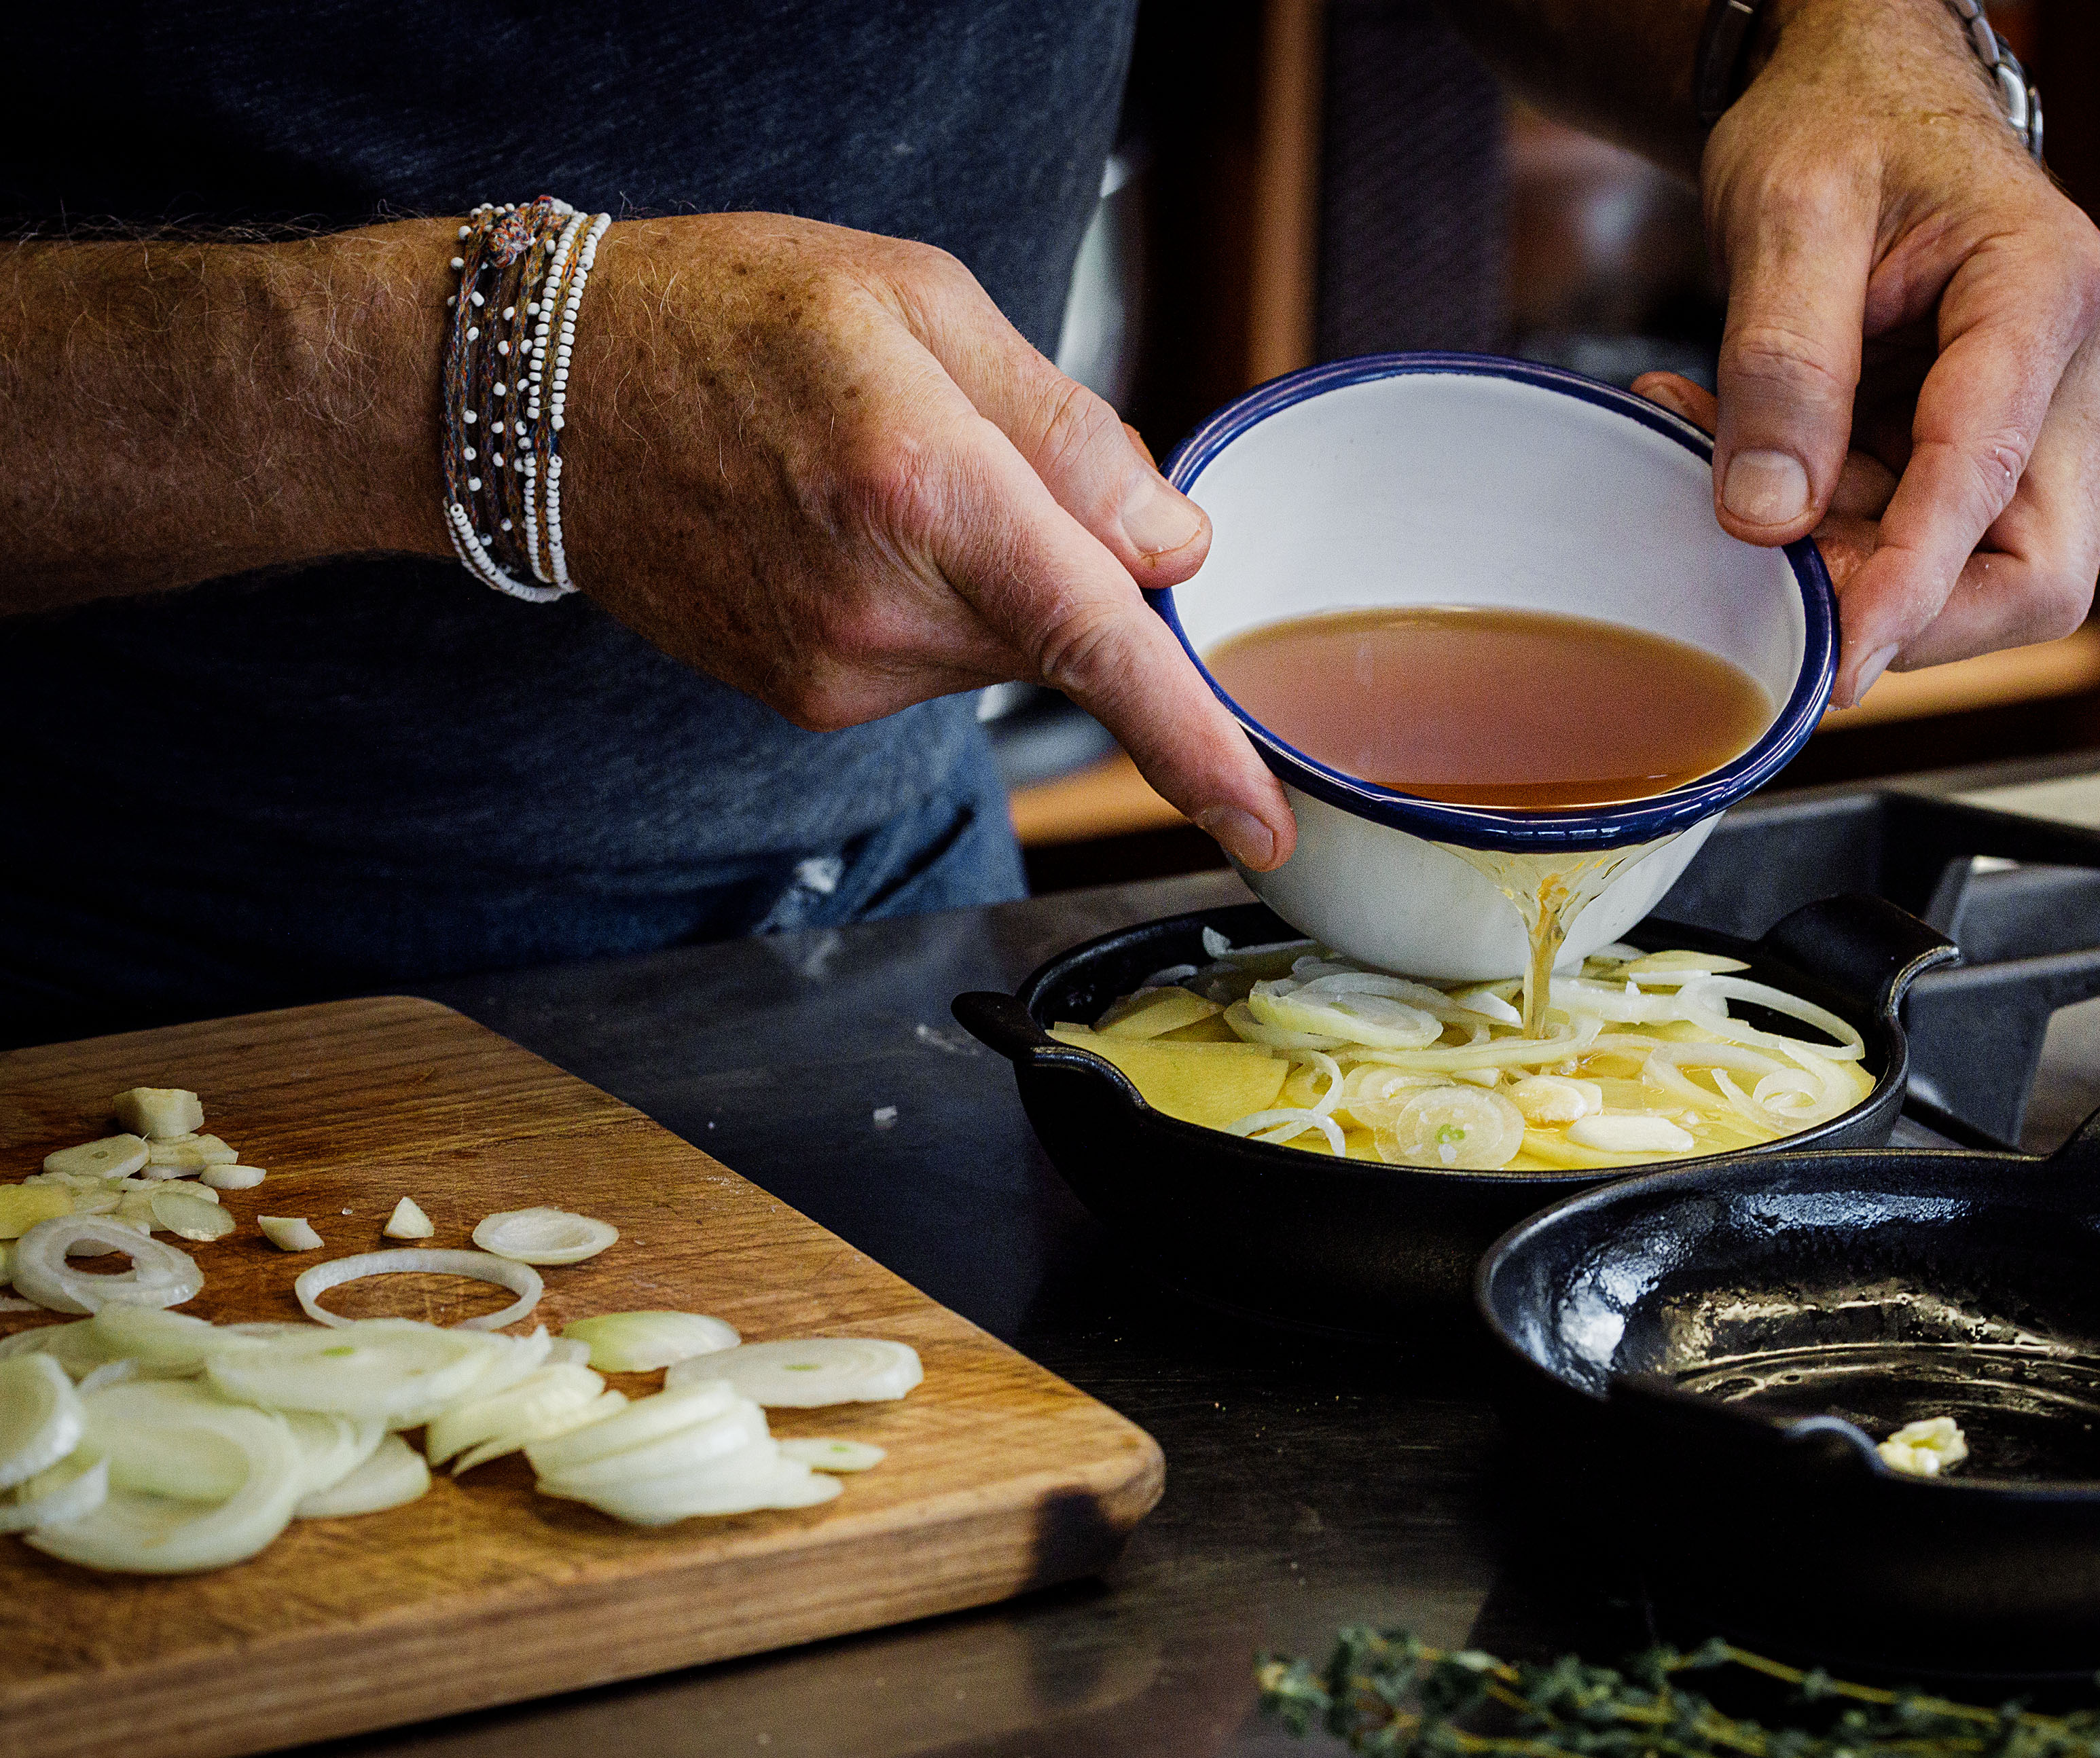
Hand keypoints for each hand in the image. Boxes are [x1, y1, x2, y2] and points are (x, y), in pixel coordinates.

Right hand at [567, 214, 1292, 869]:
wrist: (544, 395)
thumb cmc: (726, 315)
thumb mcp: (919, 302)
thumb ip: (1069, 430)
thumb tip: (1173, 545)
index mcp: (922, 485)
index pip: (1096, 640)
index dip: (1194, 744)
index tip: (1265, 825)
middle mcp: (879, 606)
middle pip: (1070, 629)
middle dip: (1072, 555)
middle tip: (972, 451)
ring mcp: (837, 672)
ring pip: (1006, 651)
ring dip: (994, 579)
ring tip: (880, 479)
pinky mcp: (810, 703)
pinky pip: (936, 666)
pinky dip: (931, 607)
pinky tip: (843, 532)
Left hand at [1634, 0, 2099, 707]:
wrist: (1856, 99)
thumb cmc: (1842, 126)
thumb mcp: (1789, 212)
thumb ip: (1784, 362)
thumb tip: (1771, 517)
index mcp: (2045, 294)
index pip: (1993, 480)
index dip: (1915, 585)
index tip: (1842, 659)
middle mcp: (2066, 380)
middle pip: (2035, 574)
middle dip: (1905, 609)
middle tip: (1770, 576)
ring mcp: (2028, 428)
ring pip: (1966, 576)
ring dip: (1835, 563)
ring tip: (1712, 459)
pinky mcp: (1969, 459)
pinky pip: (1905, 542)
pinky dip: (1815, 531)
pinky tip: (1731, 458)